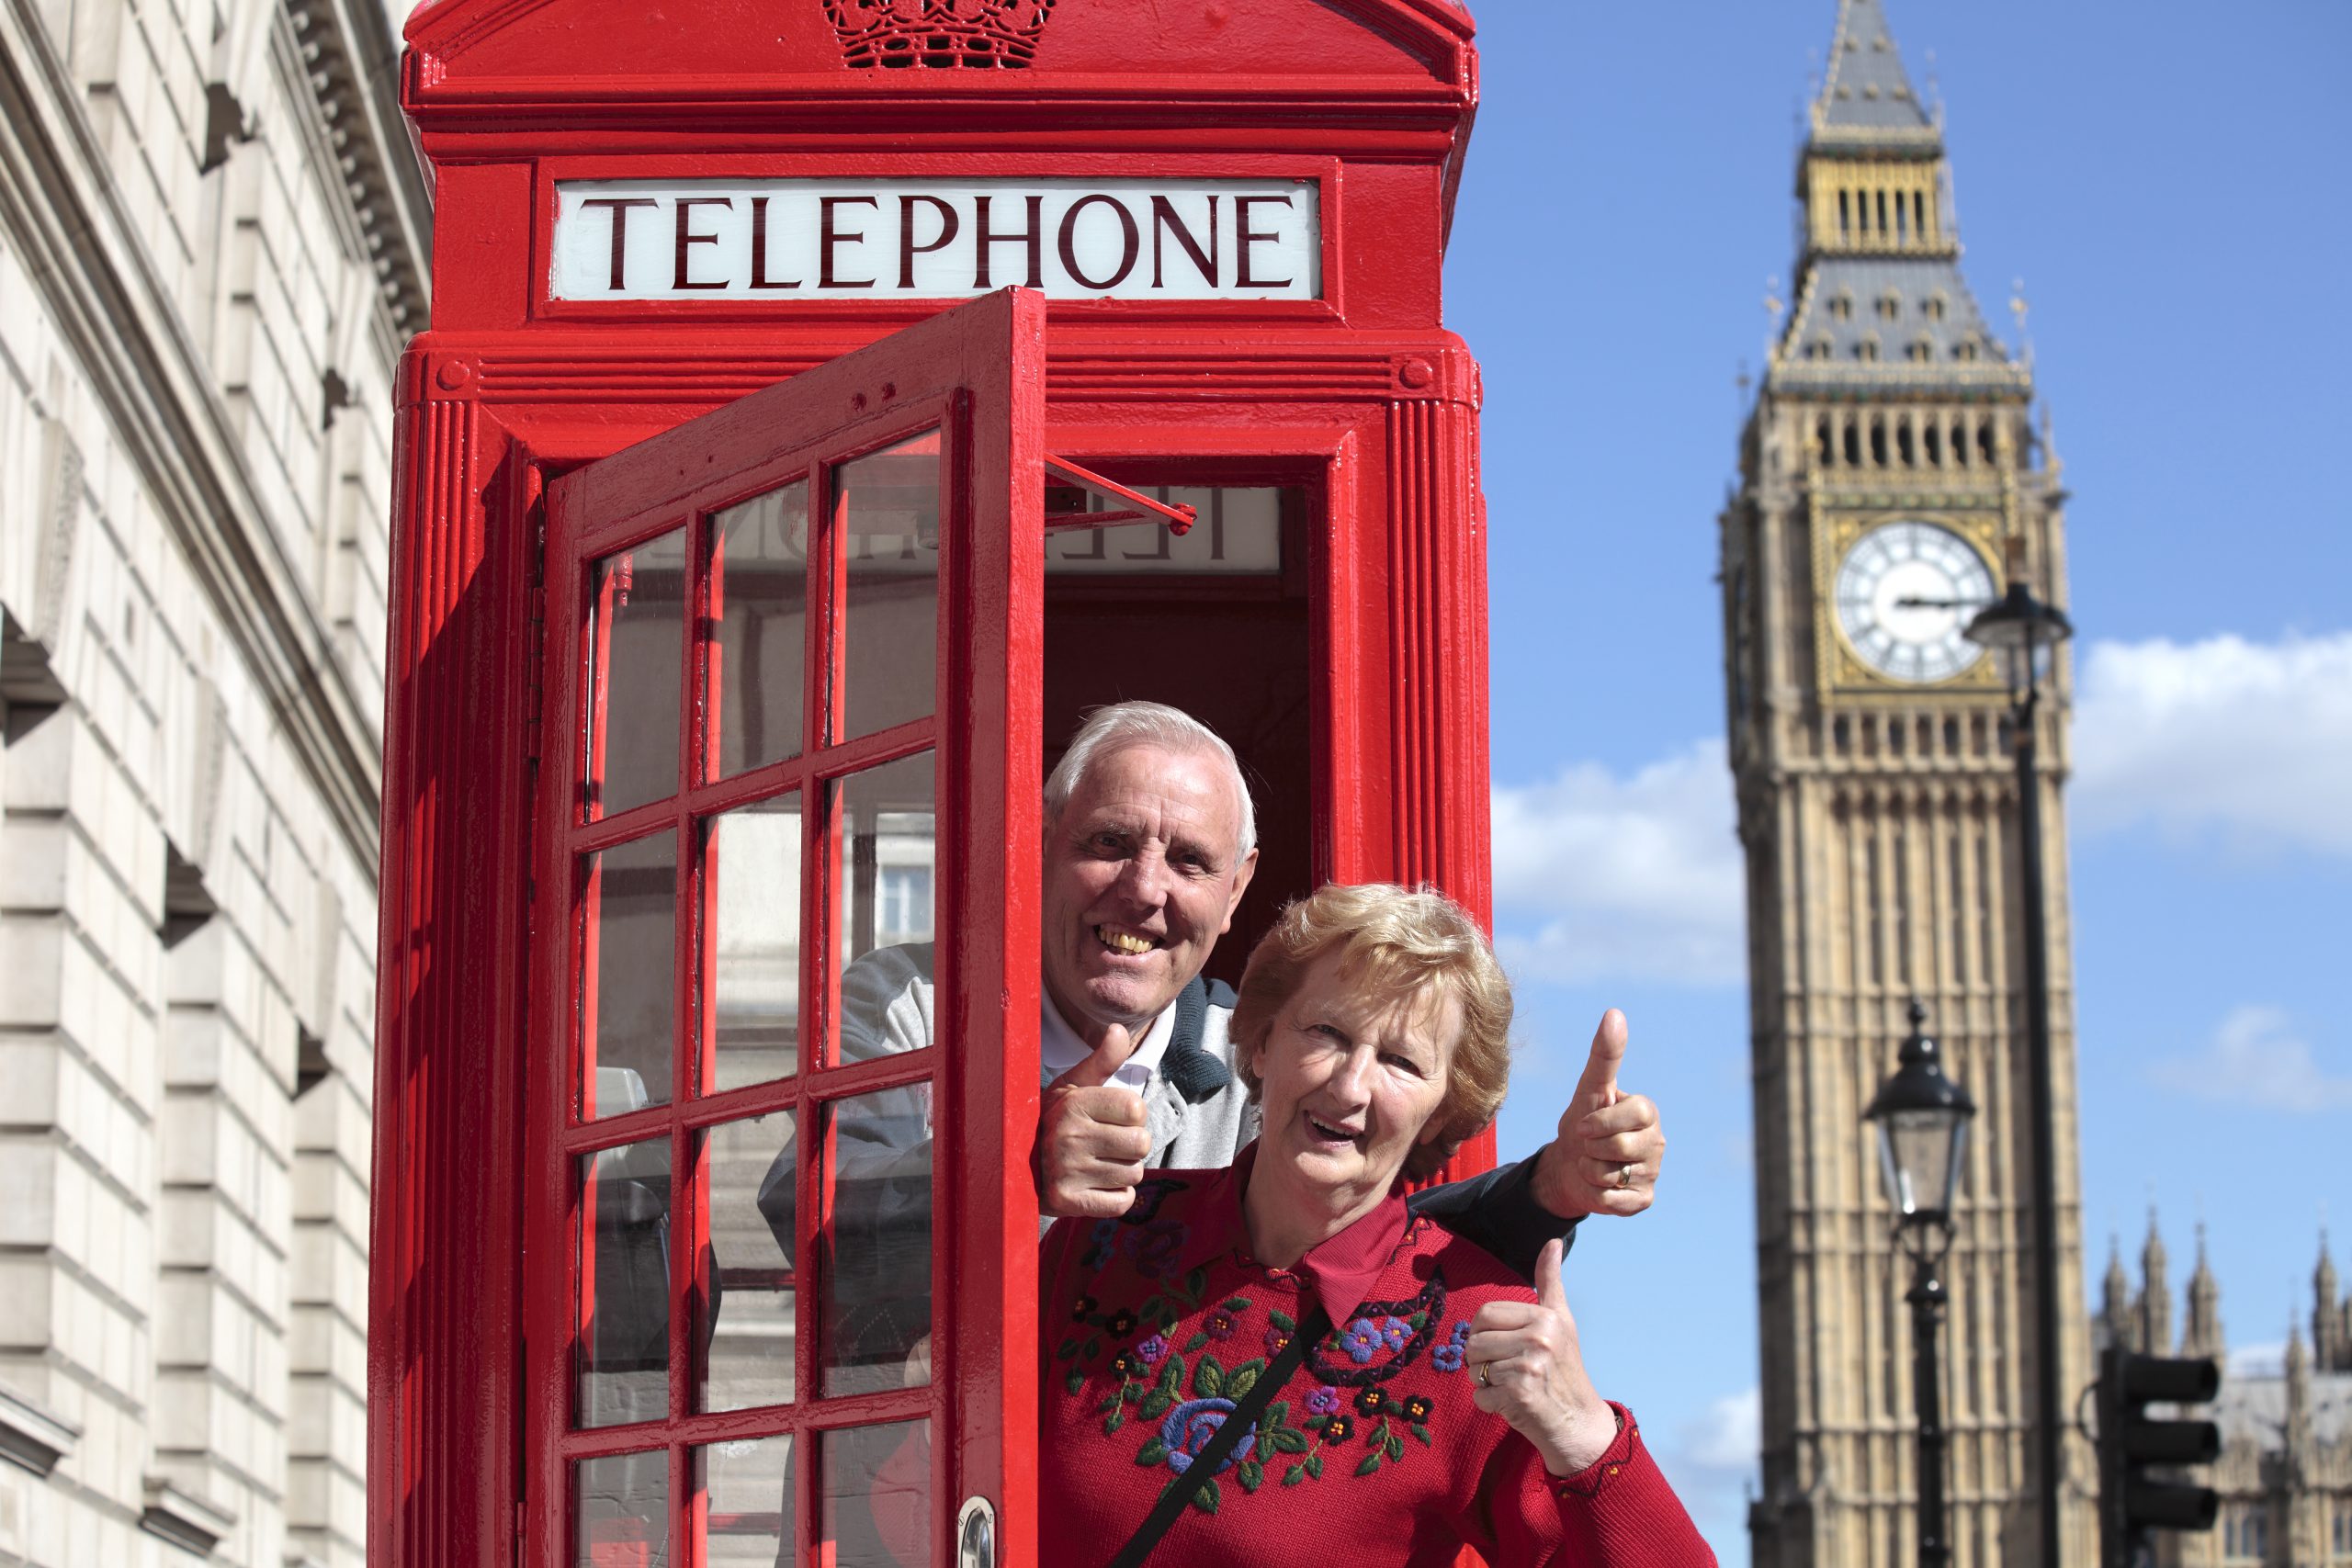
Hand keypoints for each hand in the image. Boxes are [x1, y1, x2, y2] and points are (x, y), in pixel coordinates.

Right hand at [1036, 1025, 1153, 1217]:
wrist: (1015, 1162)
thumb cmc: (1053, 1120)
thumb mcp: (1072, 1086)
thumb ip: (1102, 1060)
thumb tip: (1120, 1030)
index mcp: (1074, 1105)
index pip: (1136, 1109)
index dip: (1131, 1115)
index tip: (1111, 1119)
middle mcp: (1069, 1137)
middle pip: (1141, 1144)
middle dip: (1132, 1145)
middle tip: (1109, 1144)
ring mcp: (1067, 1172)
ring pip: (1133, 1174)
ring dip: (1123, 1171)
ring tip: (1099, 1164)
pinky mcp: (1068, 1202)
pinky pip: (1121, 1203)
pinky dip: (1116, 1197)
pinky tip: (1097, 1185)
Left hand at [1466, 1238, 1618, 1475]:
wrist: (1580, 1424)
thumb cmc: (1565, 1370)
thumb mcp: (1561, 1321)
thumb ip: (1550, 1282)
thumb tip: (1553, 1241)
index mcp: (1546, 1317)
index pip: (1484, 1314)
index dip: (1484, 1333)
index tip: (1504, 1347)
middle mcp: (1540, 1337)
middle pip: (1474, 1341)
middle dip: (1481, 1360)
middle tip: (1508, 1371)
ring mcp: (1530, 1366)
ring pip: (1474, 1369)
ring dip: (1485, 1383)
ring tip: (1512, 1386)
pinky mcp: (1520, 1394)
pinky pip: (1479, 1395)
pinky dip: (1490, 1405)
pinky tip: (1514, 1405)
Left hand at [1530, 1008, 1662, 1219]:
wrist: (1567, 1165)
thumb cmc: (1581, 1122)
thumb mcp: (1589, 1088)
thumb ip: (1604, 1055)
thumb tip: (1615, 1013)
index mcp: (1647, 1112)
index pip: (1634, 1113)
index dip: (1602, 1121)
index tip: (1584, 1125)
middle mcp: (1657, 1142)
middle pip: (1624, 1147)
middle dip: (1593, 1146)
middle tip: (1588, 1145)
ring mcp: (1653, 1172)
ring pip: (1615, 1176)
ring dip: (1590, 1170)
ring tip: (1592, 1163)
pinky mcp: (1643, 1200)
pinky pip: (1615, 1201)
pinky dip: (1596, 1194)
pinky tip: (1597, 1185)